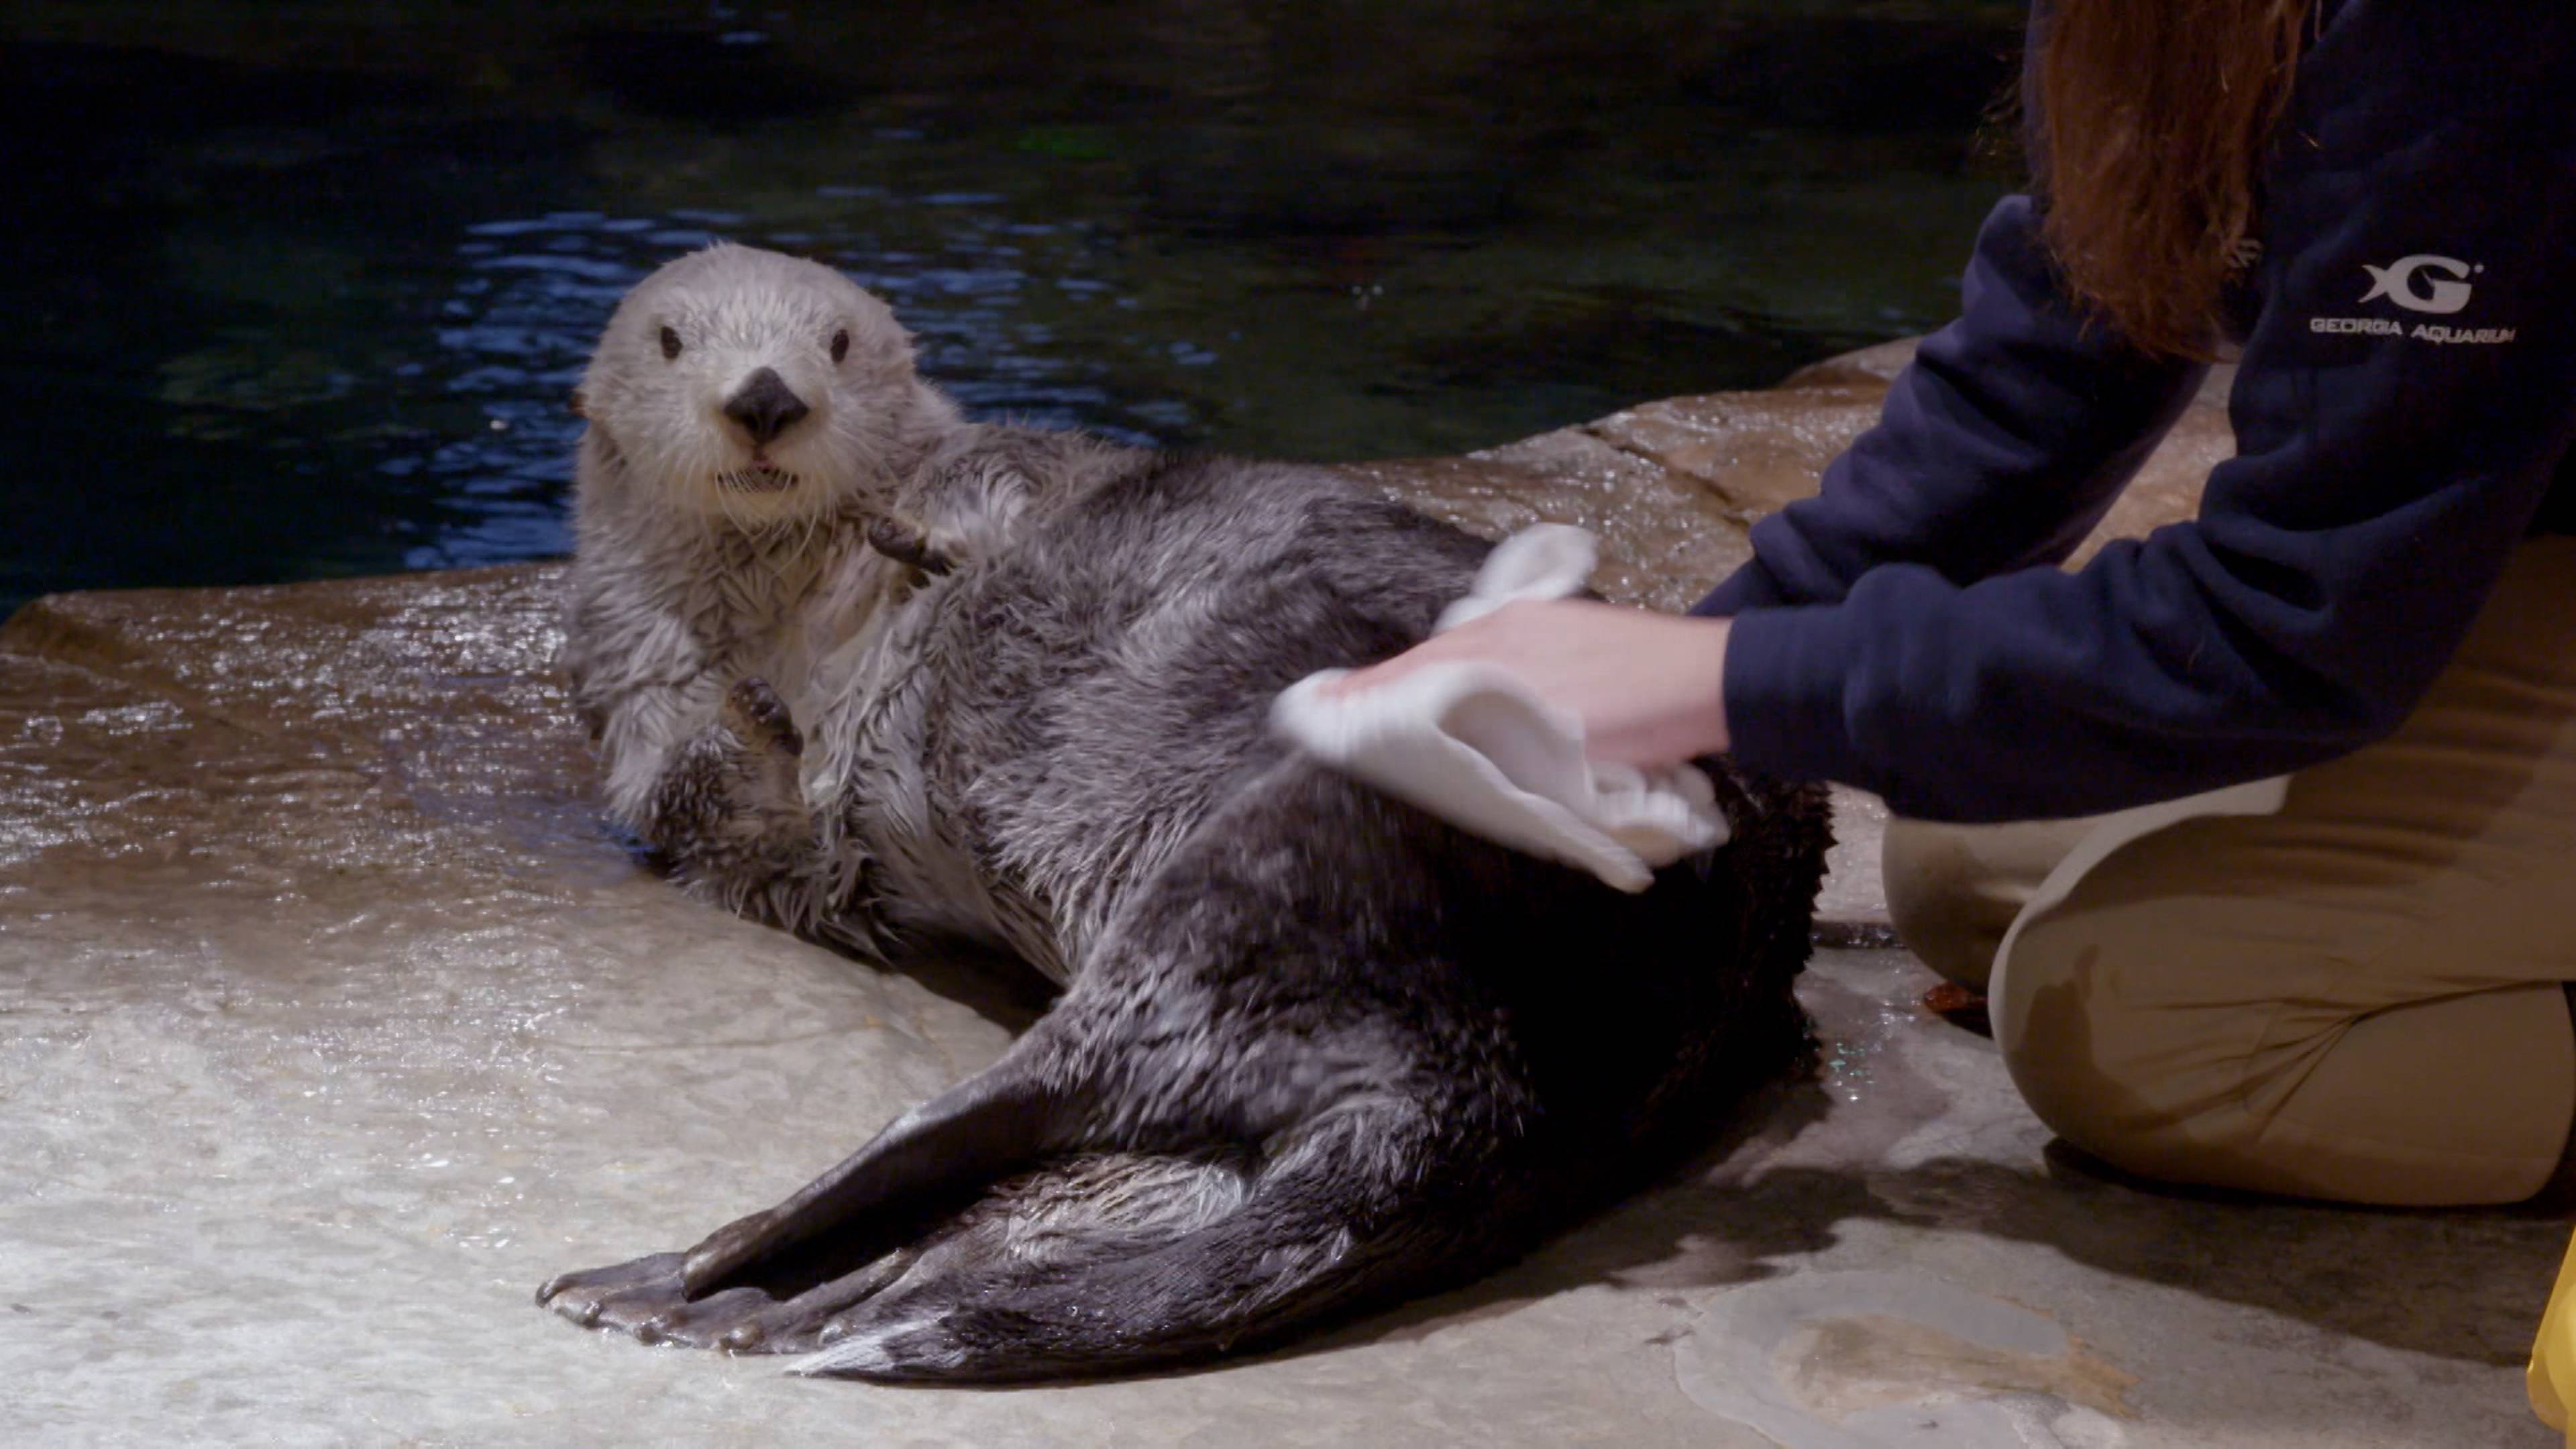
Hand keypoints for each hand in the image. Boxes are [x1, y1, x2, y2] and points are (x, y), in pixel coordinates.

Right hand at [1327, 598, 1733, 766]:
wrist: (1718, 685)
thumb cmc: (1633, 711)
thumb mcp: (1542, 726)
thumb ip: (1471, 724)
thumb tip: (1402, 715)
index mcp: (1496, 642)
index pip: (1410, 672)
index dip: (1366, 695)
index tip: (1317, 710)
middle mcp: (1512, 627)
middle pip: (1433, 660)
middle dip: (1389, 687)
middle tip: (1345, 711)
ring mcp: (1546, 629)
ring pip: (1467, 658)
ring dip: (1429, 681)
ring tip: (1395, 706)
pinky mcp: (1576, 639)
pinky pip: (1502, 657)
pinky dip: (1471, 677)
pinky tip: (1478, 696)